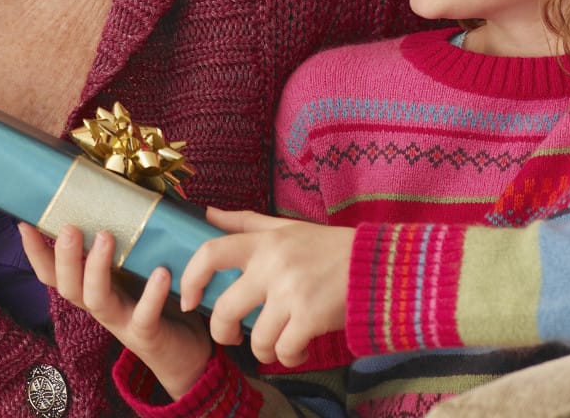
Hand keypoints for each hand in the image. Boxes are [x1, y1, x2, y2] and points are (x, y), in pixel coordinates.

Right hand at [19, 223, 212, 398]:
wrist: (186, 351)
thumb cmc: (159, 299)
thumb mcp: (139, 265)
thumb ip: (130, 234)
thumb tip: (130, 184)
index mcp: (91, 285)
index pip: (52, 273)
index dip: (35, 253)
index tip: (24, 224)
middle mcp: (99, 304)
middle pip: (67, 286)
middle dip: (65, 257)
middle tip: (70, 228)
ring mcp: (121, 321)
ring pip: (96, 299)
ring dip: (96, 269)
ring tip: (107, 237)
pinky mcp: (147, 334)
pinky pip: (144, 316)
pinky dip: (151, 295)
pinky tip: (160, 272)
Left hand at [180, 209, 351, 366]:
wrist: (381, 265)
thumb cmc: (332, 248)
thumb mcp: (289, 227)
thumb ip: (246, 222)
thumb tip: (207, 213)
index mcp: (264, 242)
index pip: (211, 253)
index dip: (190, 278)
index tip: (188, 299)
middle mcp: (272, 265)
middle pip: (225, 310)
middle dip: (222, 332)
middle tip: (231, 338)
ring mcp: (291, 292)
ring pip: (256, 339)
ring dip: (264, 350)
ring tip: (278, 345)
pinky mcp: (311, 316)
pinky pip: (284, 350)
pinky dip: (290, 356)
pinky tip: (300, 349)